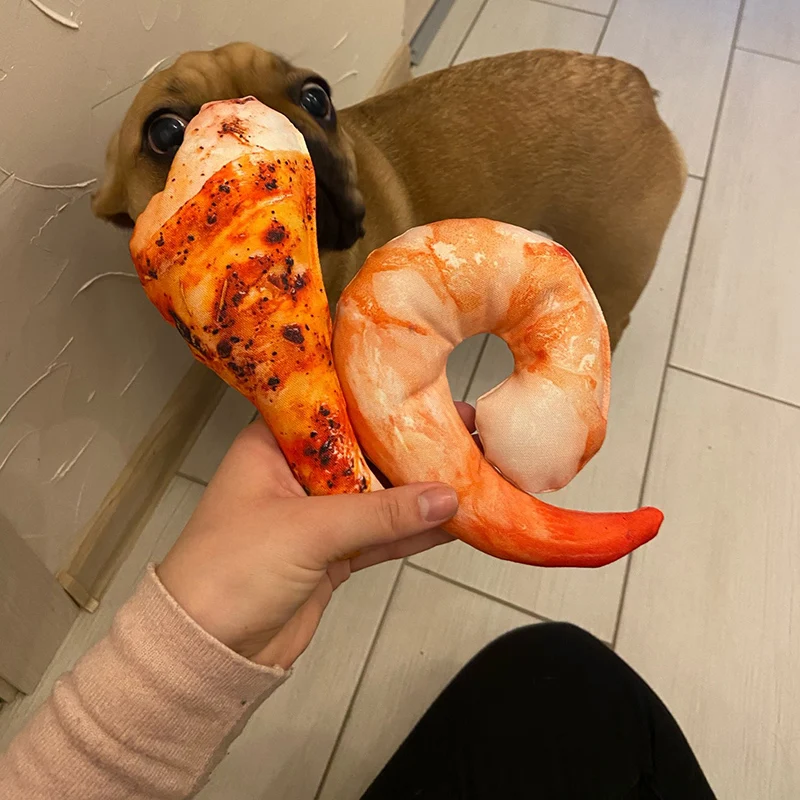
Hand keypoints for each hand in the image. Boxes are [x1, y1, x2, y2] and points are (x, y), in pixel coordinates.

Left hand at [158, 403, 474, 668]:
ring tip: (471, 466)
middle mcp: (295, 474)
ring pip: (377, 495)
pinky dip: (413, 531)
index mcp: (272, 447)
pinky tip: (452, 520)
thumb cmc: (230, 571)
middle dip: (410, 443)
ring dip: (420, 489)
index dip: (379, 398)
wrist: (206, 651)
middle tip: (465, 427)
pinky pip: (380, 536)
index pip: (333, 409)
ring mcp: (315, 516)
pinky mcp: (331, 555)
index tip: (427, 388)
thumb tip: (445, 496)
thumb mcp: (307, 530)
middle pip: (363, 451)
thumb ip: (380, 513)